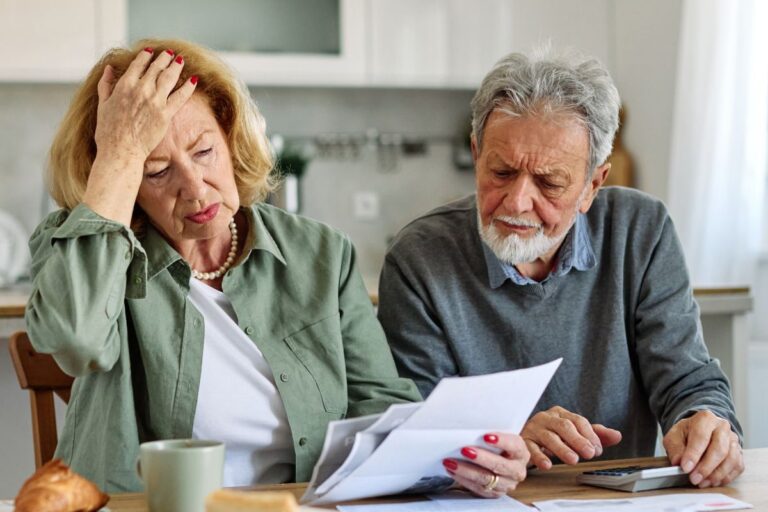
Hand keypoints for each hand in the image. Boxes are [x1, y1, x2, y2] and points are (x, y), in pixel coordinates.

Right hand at [94, 47, 195, 161]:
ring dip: (176, 67)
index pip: (139, 64)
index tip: (151, 52)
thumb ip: (106, 84)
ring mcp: (154, 101)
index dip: (146, 56)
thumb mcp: (102, 104)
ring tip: (181, 60)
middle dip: (164, 58)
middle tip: (170, 53)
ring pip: (169, 77)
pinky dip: (188, 87)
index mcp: (124, 85)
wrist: (121, 151)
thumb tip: (110, 68)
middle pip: (156, 68)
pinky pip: (180, 96)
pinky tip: (194, 80)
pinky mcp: (166, 113)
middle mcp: (140, 89)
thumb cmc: (108, 132)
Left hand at [442, 432, 528, 497]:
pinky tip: (453, 471)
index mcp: (521, 453)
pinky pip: (478, 489)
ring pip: (486, 479)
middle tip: (464, 450)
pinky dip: (463, 479)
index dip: (501, 441)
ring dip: (466, 470)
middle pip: (499, 465)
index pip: (514, 446)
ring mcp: (507, 484)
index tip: (486, 436)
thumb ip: (490, 435)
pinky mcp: (495, 493)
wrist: (502, 461)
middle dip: (481, 457)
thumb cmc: (498, 446)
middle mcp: (517, 470)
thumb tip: (470, 427)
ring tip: (451, 462)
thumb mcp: (499, 438)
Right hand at [521, 406, 621, 469]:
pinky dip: (539, 456)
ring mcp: (533, 428)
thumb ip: (594, 435)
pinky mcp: (523, 441)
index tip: (598, 450)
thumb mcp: (574, 434)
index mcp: (560, 413)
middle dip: (578, 440)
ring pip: (548, 437)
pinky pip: (530, 448)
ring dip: (562, 448)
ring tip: (573, 460)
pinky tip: (547, 465)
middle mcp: (546, 418)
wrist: (523, 440)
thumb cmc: (552, 436)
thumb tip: (617, 435)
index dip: (589, 435)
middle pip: (564, 426)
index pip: (577, 420)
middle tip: (590, 454)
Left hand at [663, 410, 743, 487]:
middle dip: (706, 467)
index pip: (701, 437)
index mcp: (705, 418)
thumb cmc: (686, 434)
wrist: (699, 431)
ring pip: (731, 459)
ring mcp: (733, 440)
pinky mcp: (739, 453)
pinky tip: (713, 481)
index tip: (685, 468)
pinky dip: (726, 477)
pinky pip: (737, 467)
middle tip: (694, 479)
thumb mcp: (674, 437)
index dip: (693, 454)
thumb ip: (675, 448)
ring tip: (703, 483)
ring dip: (717, 474)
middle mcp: (722, 427)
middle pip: (719, 449)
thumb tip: (678, 462)